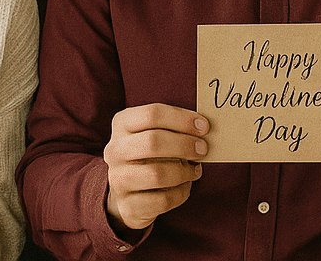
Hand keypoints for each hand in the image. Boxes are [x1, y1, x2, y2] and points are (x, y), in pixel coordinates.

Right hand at [103, 104, 207, 231]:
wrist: (129, 191)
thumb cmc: (150, 154)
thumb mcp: (156, 133)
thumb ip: (175, 127)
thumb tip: (205, 128)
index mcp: (122, 124)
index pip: (152, 114)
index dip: (182, 119)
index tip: (204, 127)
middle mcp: (115, 150)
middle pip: (153, 142)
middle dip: (185, 145)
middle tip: (203, 149)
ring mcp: (118, 179)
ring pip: (157, 174)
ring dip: (184, 171)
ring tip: (195, 169)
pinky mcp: (128, 205)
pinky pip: (162, 199)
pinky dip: (181, 192)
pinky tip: (185, 185)